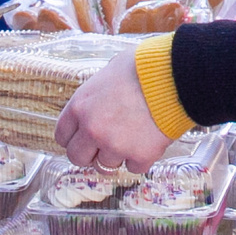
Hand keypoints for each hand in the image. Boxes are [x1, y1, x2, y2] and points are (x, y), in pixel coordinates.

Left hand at [55, 55, 175, 173]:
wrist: (173, 76)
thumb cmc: (144, 67)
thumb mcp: (109, 72)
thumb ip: (98, 93)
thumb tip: (100, 99)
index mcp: (80, 106)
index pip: (62, 136)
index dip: (74, 138)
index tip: (82, 139)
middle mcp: (92, 129)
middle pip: (77, 157)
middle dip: (89, 154)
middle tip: (103, 147)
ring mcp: (115, 145)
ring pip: (106, 165)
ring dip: (117, 155)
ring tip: (133, 137)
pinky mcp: (139, 156)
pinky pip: (134, 168)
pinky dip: (140, 158)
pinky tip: (148, 141)